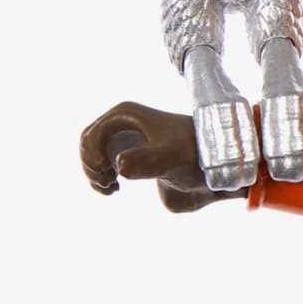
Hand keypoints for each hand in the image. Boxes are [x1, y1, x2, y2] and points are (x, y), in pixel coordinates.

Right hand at [79, 102, 240, 212]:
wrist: (215, 163)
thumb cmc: (195, 155)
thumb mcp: (171, 158)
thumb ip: (146, 162)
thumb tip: (119, 166)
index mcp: (126, 114)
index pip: (91, 135)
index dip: (92, 158)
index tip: (108, 177)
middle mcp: (122, 121)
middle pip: (87, 142)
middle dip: (91, 166)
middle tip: (108, 185)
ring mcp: (125, 135)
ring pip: (92, 152)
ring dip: (94, 173)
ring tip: (111, 188)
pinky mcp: (130, 150)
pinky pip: (104, 161)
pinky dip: (102, 176)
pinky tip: (115, 188)